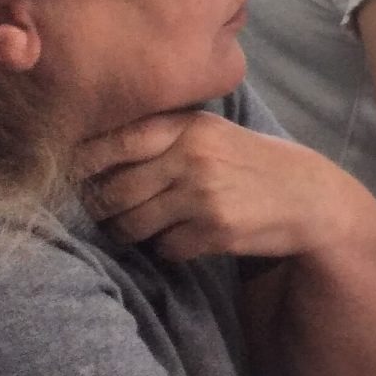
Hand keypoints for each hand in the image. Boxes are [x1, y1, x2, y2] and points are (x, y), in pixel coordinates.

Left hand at [79, 112, 368, 262]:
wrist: (310, 195)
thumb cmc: (249, 162)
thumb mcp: (210, 134)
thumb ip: (159, 136)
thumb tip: (84, 154)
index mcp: (187, 127)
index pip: (111, 144)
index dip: (79, 165)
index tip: (66, 177)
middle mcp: (192, 157)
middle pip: (111, 192)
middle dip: (102, 209)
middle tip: (106, 212)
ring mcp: (204, 195)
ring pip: (131, 225)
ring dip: (129, 232)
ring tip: (144, 226)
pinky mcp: (216, 230)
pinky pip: (165, 248)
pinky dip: (168, 248)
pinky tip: (186, 237)